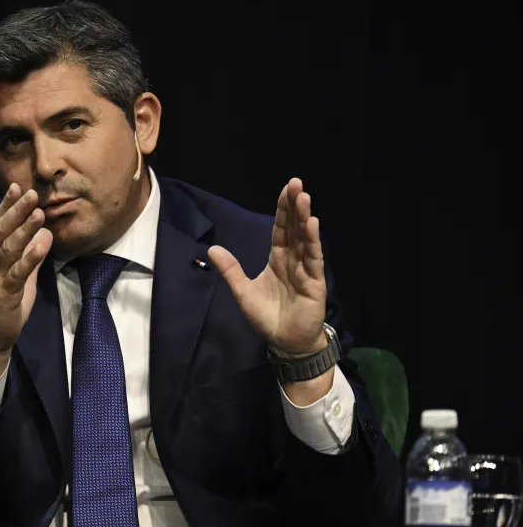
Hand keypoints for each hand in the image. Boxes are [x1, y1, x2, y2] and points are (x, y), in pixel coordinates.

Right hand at [0, 184, 52, 381]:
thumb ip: (30, 256)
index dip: (6, 206)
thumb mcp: (20, 276)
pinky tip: (41, 244)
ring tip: (39, 213)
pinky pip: (17, 274)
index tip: (17, 186)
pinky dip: (29, 258)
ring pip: (8, 249)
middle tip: (31, 193)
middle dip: (16, 211)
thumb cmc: (4, 306)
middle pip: (1, 232)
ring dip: (24, 230)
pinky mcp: (3, 295)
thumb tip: (45, 233)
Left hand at [208, 178, 326, 357]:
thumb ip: (230, 270)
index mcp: (278, 259)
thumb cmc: (267, 317)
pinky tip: (312, 224)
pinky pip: (313, 259)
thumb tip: (212, 249)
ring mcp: (306, 270)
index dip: (283, 210)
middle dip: (295, 206)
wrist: (285, 343)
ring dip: (305, 218)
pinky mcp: (315, 283)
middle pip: (295, 228)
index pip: (281, 229)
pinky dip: (313, 242)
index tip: (286, 189)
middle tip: (296, 183)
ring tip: (304, 197)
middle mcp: (294, 260)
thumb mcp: (242, 292)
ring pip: (306, 239)